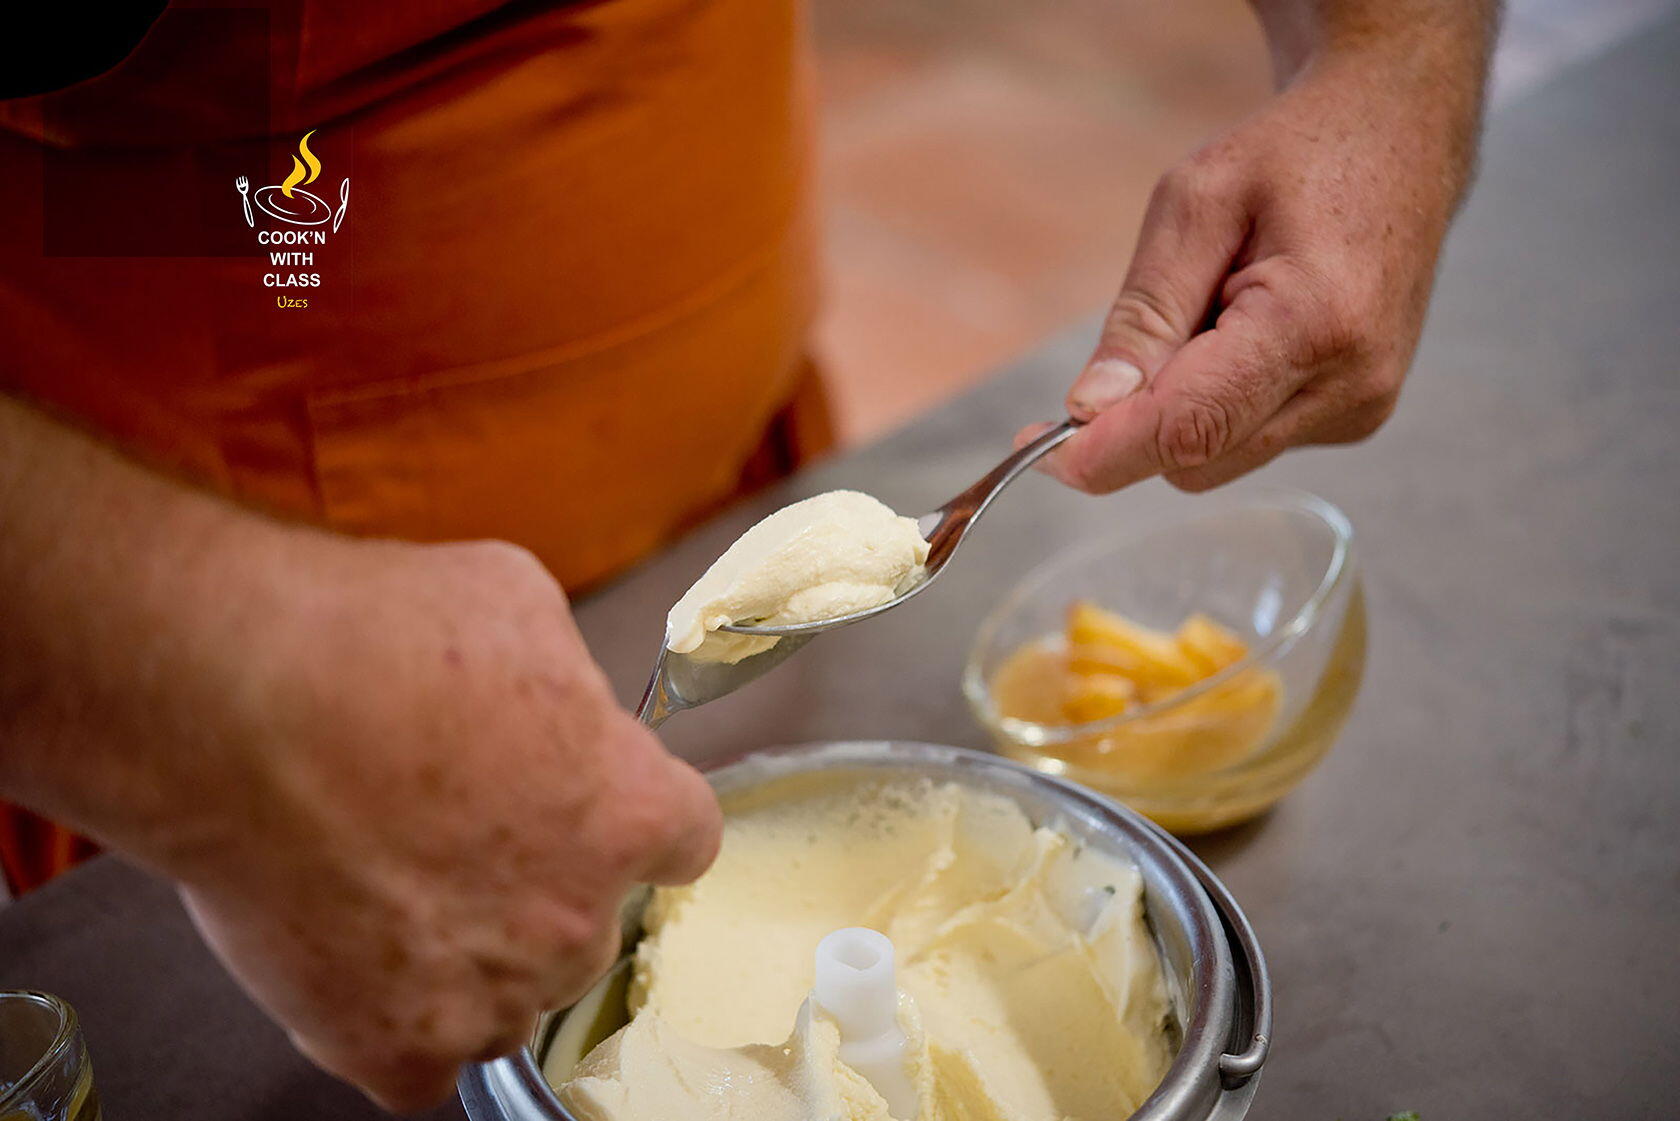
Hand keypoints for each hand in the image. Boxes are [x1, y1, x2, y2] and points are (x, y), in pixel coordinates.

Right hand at [169, 537, 720, 1110]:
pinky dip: (399, 1029)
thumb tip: (554, 697)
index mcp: (627, 811)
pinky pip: (427, 1069)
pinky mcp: (395, 1046)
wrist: (236, 703)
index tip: (592, 804)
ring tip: (392, 886)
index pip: (681, 838)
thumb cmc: (371, 640)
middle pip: (586, 920)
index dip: (632, 815)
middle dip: (537, 879)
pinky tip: (364, 968)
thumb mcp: (517, 605)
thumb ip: (563, 679)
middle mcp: (576, 918)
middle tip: (453, 825)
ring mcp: (489, 993)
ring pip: (512, 998)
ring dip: (474, 957)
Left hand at [1020, 51, 1476, 491]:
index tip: (1038, 453)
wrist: (1399, 135)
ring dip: (1183, 405)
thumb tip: (1089, 409)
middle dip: (1138, 421)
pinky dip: (1221, 400)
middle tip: (1127, 345)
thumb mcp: (1195, 202)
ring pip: (1218, 457)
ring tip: (1216, 310)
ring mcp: (1361, 407)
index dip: (1106, 452)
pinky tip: (1247, 330)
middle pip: (1197, 458)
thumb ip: (1144, 313)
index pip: (1190, 427)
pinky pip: (1250, 437)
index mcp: (1314, 322)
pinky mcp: (1356, 416)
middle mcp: (1350, 383)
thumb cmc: (1297, 153)